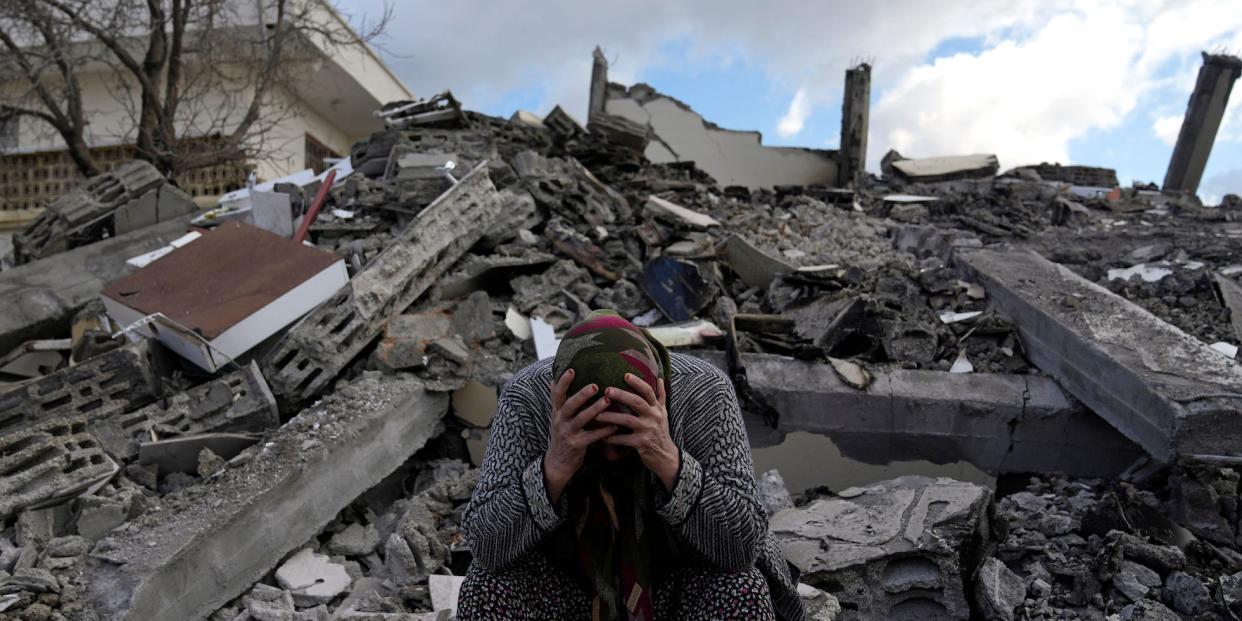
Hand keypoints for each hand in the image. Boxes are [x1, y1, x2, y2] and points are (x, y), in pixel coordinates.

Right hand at [544, 369, 616, 503]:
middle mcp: (560, 420)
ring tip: (607, 401)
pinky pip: (591, 437)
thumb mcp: (557, 416)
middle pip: (569, 405)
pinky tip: (615, 426)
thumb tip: (553, 379)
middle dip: (581, 395)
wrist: (558, 461)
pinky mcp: (576, 445)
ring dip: (594, 410)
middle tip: (595, 385)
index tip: (572, 369)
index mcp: (557, 411)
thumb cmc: (563, 433)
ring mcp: (568, 433)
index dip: (563, 382)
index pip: (557, 394)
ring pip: (581, 419)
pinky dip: (603, 431)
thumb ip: (559, 400)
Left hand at [596, 374, 679, 492]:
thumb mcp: (663, 413)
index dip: (638, 382)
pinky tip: (602, 437)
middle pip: (637, 402)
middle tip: (606, 390)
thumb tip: (659, 378)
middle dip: (621, 395)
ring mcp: (648, 430)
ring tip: (597, 415)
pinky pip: (624, 439)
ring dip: (611, 417)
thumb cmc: (661, 432)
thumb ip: (661, 396)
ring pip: (628, 420)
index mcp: (657, 408)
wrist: (666, 456)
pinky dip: (613, 438)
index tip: (626, 375)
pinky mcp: (642, 443)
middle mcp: (653, 417)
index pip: (648, 392)